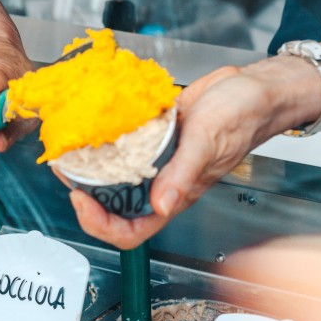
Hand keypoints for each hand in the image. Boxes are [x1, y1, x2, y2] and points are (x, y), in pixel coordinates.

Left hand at [65, 58, 320, 248]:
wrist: (253, 88)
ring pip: (113, 175)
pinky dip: (104, 139)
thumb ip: (183, 175)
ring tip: (70, 148)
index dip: (101, 225)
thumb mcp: (208, 142)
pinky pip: (122, 145)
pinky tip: (91, 125)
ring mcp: (155, 160)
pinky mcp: (152, 136)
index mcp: (174, 196)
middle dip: (85, 193)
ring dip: (89, 166)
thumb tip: (161, 206)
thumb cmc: (243, 118)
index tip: (81, 199)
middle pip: (112, 206)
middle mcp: (160, 183)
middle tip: (66, 168)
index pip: (130, 231)